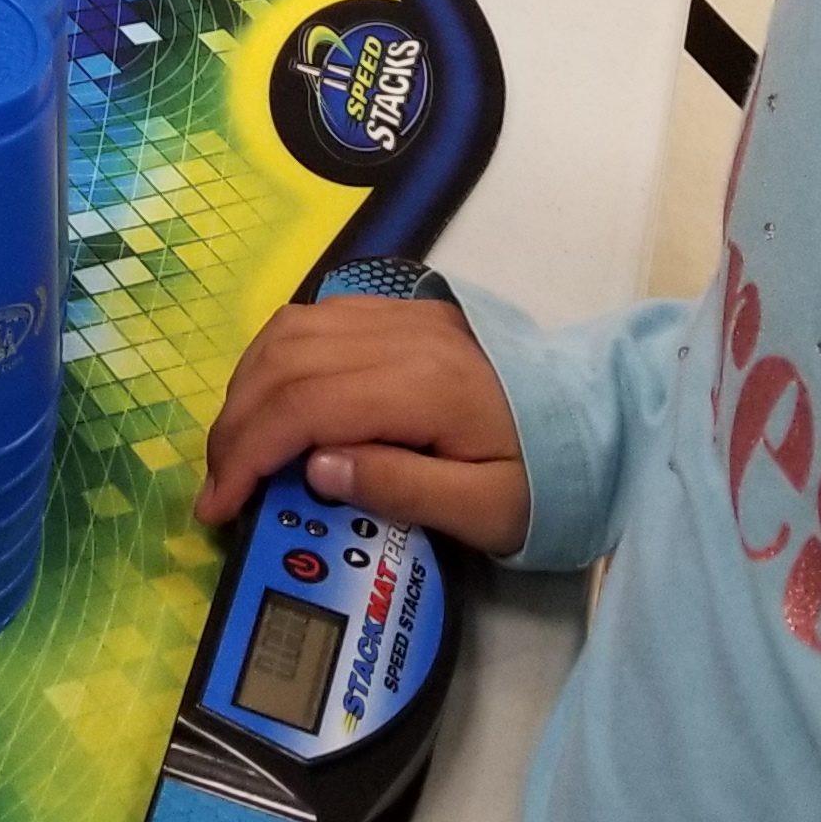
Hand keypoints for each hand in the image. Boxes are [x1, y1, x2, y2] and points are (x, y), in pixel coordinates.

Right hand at [197, 294, 531, 554]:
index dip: (247, 454)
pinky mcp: (404, 310)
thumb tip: (315, 470)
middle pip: (284, 361)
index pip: (305, 406)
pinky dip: (275, 355)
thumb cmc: (548, 477)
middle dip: (235, 425)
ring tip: (236, 446)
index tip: (218, 505)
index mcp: (425, 387)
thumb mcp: (488, 511)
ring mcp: (402, 314)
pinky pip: (315, 316)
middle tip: (218, 484)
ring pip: (290, 328)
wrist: (602, 420)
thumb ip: (402, 489)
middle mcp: (403, 335)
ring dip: (247, 385)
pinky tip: (271, 397)